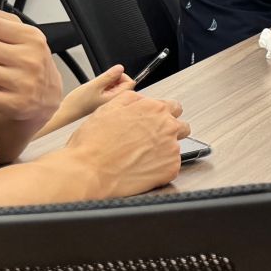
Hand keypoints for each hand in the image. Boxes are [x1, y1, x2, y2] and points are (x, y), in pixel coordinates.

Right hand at [40, 64, 130, 134]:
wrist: (66, 114)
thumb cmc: (77, 104)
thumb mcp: (93, 85)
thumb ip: (108, 76)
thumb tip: (120, 68)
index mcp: (116, 99)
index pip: (130, 82)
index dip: (121, 75)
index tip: (110, 75)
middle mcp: (115, 102)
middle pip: (124, 84)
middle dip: (113, 79)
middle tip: (101, 83)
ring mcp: (109, 103)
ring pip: (115, 87)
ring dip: (106, 84)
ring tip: (95, 88)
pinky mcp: (103, 103)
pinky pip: (107, 91)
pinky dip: (102, 88)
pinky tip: (93, 92)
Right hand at [63, 92, 189, 196]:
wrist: (88, 171)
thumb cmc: (93, 142)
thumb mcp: (108, 108)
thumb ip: (132, 99)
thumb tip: (143, 99)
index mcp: (154, 109)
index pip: (174, 107)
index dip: (163, 114)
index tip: (157, 122)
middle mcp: (167, 127)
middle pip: (181, 127)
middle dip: (169, 131)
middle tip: (150, 140)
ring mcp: (172, 149)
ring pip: (176, 147)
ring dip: (163, 150)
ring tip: (140, 156)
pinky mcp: (171, 169)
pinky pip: (172, 166)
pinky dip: (160, 167)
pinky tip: (142, 168)